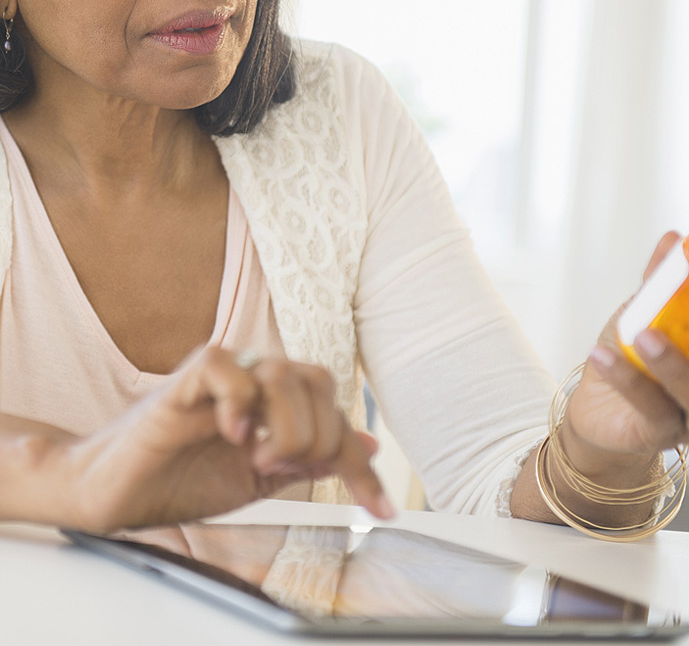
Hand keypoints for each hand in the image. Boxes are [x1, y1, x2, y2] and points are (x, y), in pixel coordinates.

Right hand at [63, 345, 391, 530]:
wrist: (117, 498)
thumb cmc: (182, 482)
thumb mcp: (261, 480)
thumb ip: (309, 460)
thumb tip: (368, 444)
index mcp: (278, 403)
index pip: (337, 416)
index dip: (362, 464)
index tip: (382, 512)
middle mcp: (255, 382)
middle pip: (320, 384)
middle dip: (317, 439)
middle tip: (280, 469)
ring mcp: (221, 377)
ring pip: (285, 373)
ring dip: (286, 425)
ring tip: (257, 457)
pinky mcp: (183, 380)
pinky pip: (226, 366)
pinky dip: (238, 403)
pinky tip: (231, 434)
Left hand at [562, 232, 688, 462]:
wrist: (600, 404)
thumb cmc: (643, 351)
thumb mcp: (655, 309)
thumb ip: (666, 279)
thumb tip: (673, 239)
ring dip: (679, 369)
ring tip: (645, 337)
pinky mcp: (663, 435)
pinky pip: (653, 411)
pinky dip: (628, 380)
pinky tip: (603, 354)